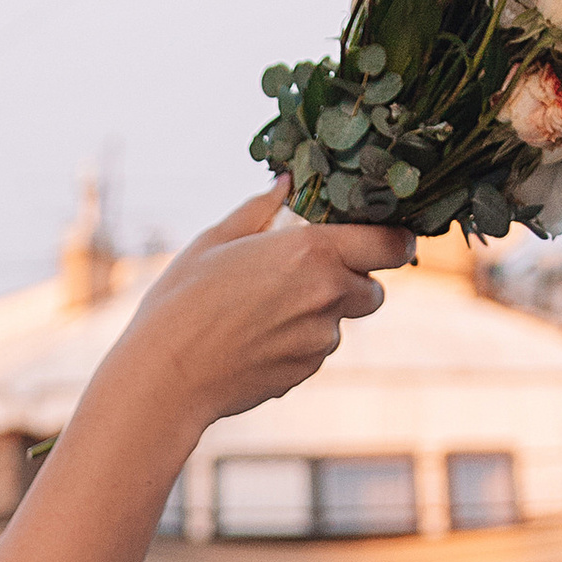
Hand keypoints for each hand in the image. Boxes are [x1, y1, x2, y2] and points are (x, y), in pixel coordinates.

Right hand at [121, 186, 411, 429]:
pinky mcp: (305, 371)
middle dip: (353, 283)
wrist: (165, 376)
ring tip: (263, 314)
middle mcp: (327, 296)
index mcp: (312, 252)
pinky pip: (314, 352)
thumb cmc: (181, 302)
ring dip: (319, 316)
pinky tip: (253, 341)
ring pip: (340, 323)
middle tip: (310, 278)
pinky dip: (296, 345)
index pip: (392, 245)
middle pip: (374, 290)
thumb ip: (259, 210)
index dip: (396, 242)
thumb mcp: (214, 241)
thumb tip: (284, 185)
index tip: (384, 241)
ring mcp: (319, 339)